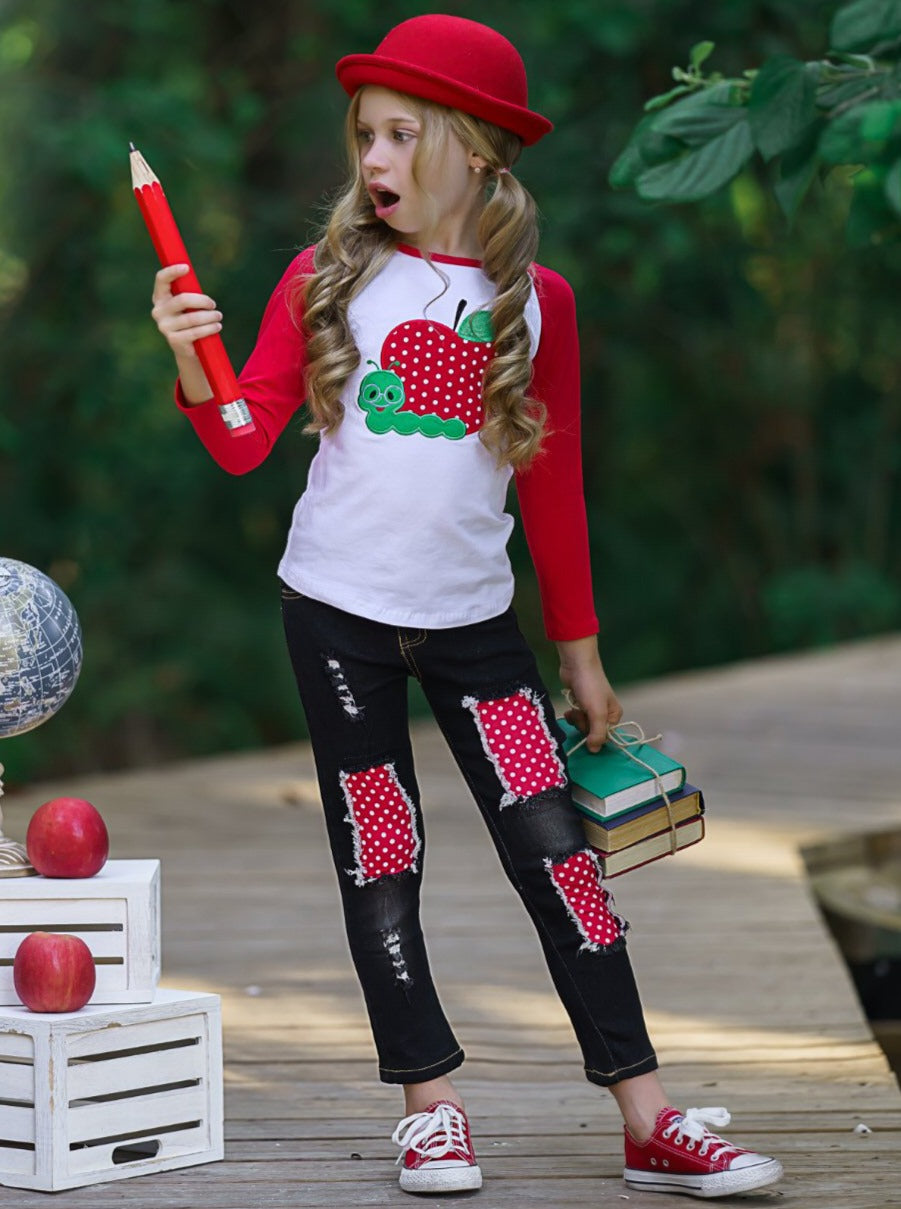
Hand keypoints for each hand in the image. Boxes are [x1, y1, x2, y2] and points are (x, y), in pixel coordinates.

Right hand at [150, 265, 219, 403]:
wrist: (188, 349)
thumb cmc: (190, 319)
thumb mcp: (188, 305)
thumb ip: (189, 292)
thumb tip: (192, 275)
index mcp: (160, 297)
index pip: (161, 280)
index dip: (172, 272)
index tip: (186, 268)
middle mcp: (158, 311)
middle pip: (183, 299)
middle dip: (202, 301)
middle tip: (213, 305)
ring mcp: (164, 326)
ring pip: (192, 317)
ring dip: (210, 316)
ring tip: (219, 316)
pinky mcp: (173, 340)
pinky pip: (195, 332)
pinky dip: (209, 328)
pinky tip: (217, 327)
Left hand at [557, 635, 622, 752]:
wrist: (577, 664)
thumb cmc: (590, 687)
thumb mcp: (597, 712)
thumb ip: (597, 733)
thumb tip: (594, 751)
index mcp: (614, 716)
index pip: (604, 737)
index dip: (594, 736)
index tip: (587, 727)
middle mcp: (604, 713)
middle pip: (591, 732)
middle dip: (583, 725)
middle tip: (581, 712)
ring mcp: (591, 709)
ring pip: (581, 725)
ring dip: (576, 719)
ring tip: (575, 708)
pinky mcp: (579, 704)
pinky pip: (575, 718)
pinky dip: (571, 714)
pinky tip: (569, 708)